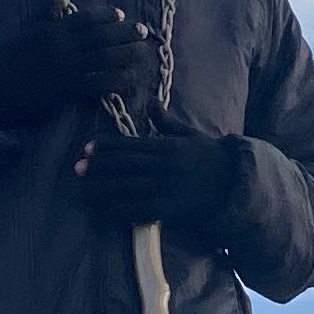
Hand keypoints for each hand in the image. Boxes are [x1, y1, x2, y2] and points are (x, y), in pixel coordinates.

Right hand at [0, 8, 151, 132]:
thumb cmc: (3, 61)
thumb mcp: (23, 32)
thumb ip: (43, 15)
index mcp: (51, 30)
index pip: (86, 18)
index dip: (106, 16)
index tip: (121, 15)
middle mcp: (62, 45)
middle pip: (101, 36)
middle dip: (125, 33)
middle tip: (143, 32)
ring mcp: (66, 67)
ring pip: (105, 58)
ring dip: (127, 54)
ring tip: (143, 53)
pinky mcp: (68, 90)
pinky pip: (100, 83)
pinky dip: (118, 81)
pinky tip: (131, 81)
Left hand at [77, 128, 240, 243]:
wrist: (236, 183)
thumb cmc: (211, 157)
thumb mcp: (191, 134)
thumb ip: (167, 121)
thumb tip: (151, 102)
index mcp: (167, 146)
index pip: (130, 144)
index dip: (106, 146)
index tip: (87, 148)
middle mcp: (164, 165)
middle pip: (124, 165)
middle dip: (98, 167)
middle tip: (77, 169)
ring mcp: (167, 187)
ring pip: (128, 187)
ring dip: (104, 189)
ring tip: (84, 189)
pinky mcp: (172, 208)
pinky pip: (142, 210)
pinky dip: (122, 210)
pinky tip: (107, 210)